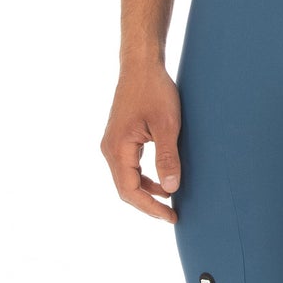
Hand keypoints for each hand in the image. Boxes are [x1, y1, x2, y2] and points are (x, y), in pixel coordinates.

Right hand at [101, 62, 182, 222]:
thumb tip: (171, 188)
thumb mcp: (167, 125)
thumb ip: (168, 157)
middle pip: (125, 189)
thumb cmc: (154, 90)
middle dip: (148, 205)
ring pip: (127, 179)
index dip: (150, 208)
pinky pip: (129, 167)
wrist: (141, 66)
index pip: (129, 191)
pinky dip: (144, 178)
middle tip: (172, 215)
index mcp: (118, 148)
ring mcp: (113, 144)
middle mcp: (110, 149)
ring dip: (146, 192)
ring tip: (169, 202)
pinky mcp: (120, 139)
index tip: (171, 216)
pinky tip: (161, 182)